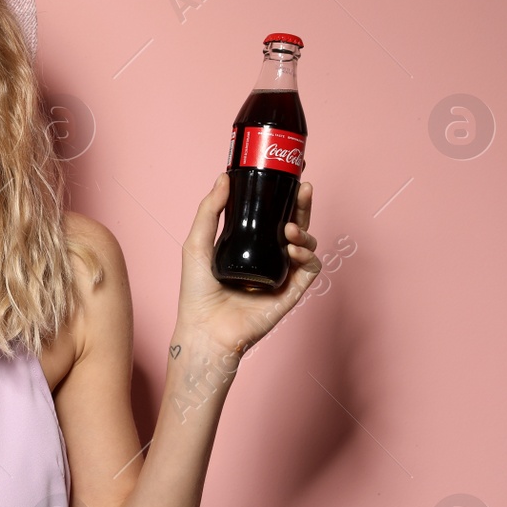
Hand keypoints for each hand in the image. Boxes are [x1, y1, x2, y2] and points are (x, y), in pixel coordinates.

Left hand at [174, 173, 321, 356]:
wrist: (204, 329)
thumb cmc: (196, 292)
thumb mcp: (197, 243)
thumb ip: (210, 210)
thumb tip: (224, 177)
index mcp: (248, 245)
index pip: (272, 215)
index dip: (284, 196)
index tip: (290, 176)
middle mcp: (267, 257)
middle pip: (294, 224)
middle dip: (303, 205)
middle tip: (304, 188)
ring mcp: (281, 274)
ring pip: (307, 244)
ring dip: (304, 231)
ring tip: (289, 229)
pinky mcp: (290, 292)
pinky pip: (310, 269)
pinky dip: (307, 255)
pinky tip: (293, 249)